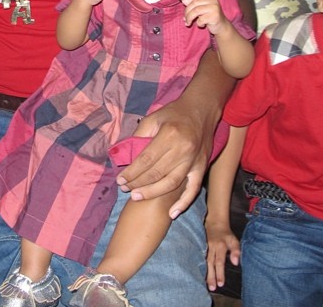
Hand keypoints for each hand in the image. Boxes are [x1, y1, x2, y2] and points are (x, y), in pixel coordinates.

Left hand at [117, 100, 212, 217]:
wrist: (202, 109)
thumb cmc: (174, 113)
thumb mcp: (153, 117)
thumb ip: (140, 136)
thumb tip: (125, 156)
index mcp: (169, 134)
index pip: (146, 160)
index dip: (131, 172)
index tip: (120, 180)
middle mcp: (183, 149)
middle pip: (157, 173)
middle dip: (138, 183)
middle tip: (125, 189)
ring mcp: (194, 160)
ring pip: (171, 183)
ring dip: (152, 193)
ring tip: (137, 197)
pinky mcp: (202, 167)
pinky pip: (193, 189)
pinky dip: (183, 203)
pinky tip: (171, 213)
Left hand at [179, 0, 230, 35]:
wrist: (221, 26)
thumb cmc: (209, 16)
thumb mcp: (200, 9)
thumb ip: (192, 3)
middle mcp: (212, 0)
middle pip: (194, 3)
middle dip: (186, 12)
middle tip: (184, 19)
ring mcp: (215, 8)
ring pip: (196, 11)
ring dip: (189, 18)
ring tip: (188, 23)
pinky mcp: (215, 16)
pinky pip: (201, 20)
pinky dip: (198, 24)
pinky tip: (201, 25)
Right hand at [205, 219, 240, 290]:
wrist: (214, 222)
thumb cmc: (226, 234)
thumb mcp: (234, 240)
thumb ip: (236, 251)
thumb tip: (236, 263)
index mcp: (219, 246)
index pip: (219, 262)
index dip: (220, 273)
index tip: (220, 284)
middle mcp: (211, 247)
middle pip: (210, 264)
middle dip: (211, 276)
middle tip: (212, 288)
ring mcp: (204, 246)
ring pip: (204, 261)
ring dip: (204, 273)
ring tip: (205, 284)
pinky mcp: (200, 246)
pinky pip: (199, 257)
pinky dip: (199, 266)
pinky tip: (198, 274)